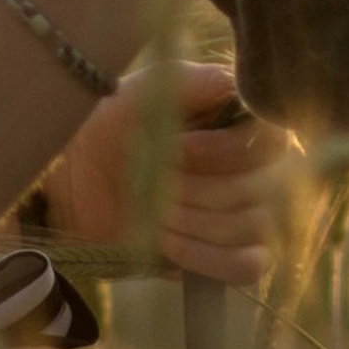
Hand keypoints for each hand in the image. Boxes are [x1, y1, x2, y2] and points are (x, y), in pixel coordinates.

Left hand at [43, 61, 299, 285]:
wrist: (78, 185)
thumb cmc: (115, 129)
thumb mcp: (143, 93)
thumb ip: (192, 82)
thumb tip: (232, 85)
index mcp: (247, 123)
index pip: (270, 139)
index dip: (224, 150)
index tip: (176, 149)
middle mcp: (264, 167)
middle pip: (264, 186)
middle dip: (202, 189)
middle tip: (159, 184)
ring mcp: (257, 215)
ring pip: (253, 225)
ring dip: (196, 221)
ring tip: (156, 214)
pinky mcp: (239, 258)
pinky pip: (249, 265)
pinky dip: (206, 256)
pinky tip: (167, 244)